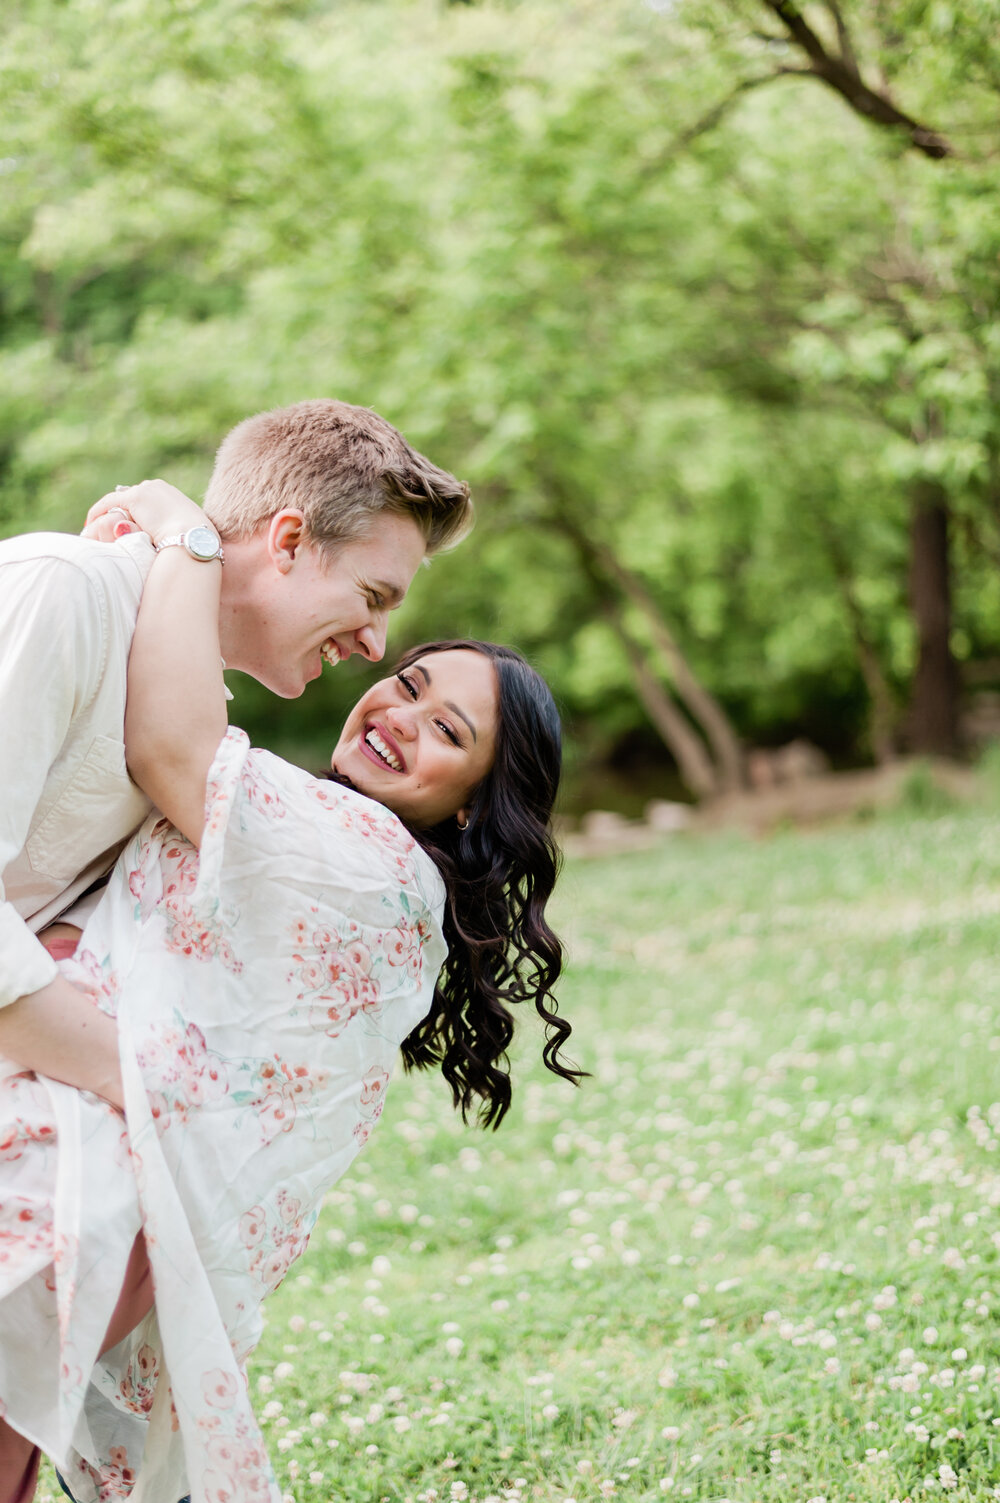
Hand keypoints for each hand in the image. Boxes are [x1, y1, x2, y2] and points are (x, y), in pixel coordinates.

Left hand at [85, 479, 208, 547]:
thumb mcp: (186, 534)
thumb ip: (174, 531)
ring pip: (119, 501)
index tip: (125, 526)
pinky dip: (97, 513)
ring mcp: (146, 490)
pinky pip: (109, 503)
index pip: (146, 501)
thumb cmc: (195, 544)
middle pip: (130, 498)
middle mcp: (158, 487)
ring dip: (108, 515)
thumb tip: (168, 540)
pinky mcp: (135, 498)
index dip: (133, 514)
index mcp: (171, 494)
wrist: (193, 539)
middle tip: (109, 528)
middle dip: (119, 512)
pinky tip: (90, 526)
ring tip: (97, 529)